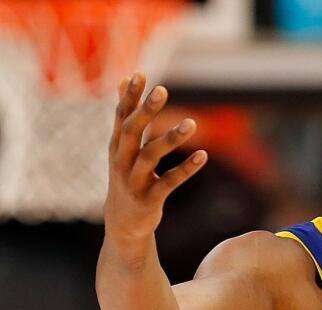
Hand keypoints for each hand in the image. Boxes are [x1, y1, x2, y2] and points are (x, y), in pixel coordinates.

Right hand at [104, 72, 206, 245]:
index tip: (140, 74)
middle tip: (162, 90)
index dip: (129, 96)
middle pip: (132, 131)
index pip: (121, 116)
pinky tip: (203, 156)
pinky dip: (186, 169)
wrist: (123, 224)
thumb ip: (127, 117)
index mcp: (117, 146)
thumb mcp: (123, 148)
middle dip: (146, 110)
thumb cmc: (128, 178)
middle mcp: (121, 161)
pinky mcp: (149, 200)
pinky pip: (169, 182)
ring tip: (192, 123)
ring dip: (170, 138)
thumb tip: (121, 82)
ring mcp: (133, 181)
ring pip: (150, 156)